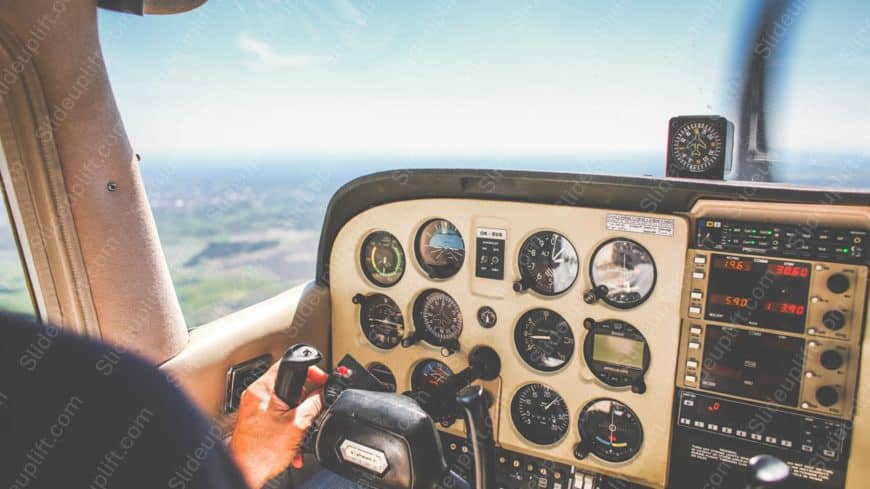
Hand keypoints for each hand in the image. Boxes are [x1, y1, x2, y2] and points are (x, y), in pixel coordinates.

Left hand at [229, 361, 328, 488]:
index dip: (310, 371)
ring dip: (297, 414)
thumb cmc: (262, 453)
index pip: (289, 364)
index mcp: (263, 389)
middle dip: (304, 397)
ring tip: (301, 428)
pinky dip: (287, 423)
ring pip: (283, 401)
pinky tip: (292, 438)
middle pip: (288, 383)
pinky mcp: (254, 419)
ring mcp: (253, 407)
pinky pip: (276, 413)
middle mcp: (255, 395)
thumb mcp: (299, 424)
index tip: (321, 380)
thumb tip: (323, 393)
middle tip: (312, 408)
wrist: (245, 472)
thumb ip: (314, 404)